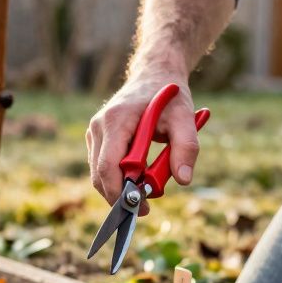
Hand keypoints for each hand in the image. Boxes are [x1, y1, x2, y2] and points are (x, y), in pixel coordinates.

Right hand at [86, 75, 199, 204]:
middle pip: (99, 175)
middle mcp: (99, 126)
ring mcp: (94, 132)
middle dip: (121, 195)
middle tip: (147, 206)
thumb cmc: (169, 96)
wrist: (155, 75)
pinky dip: (119, 178)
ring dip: (121, 187)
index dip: (120, 192)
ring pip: (98, 174)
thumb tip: (183, 179)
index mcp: (116, 120)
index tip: (141, 207)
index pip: (107, 167)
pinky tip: (139, 175)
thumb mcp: (185, 118)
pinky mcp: (97, 138)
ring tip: (148, 187)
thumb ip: (187, 148)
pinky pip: (102, 166)